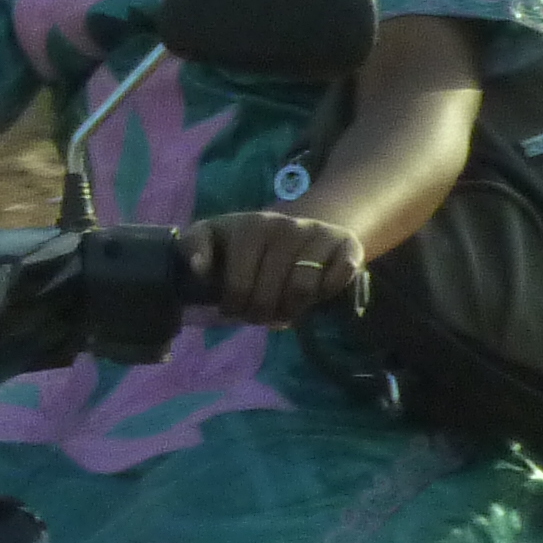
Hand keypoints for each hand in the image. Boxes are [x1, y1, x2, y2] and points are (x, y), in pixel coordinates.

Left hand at [184, 211, 367, 326]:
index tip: (232, 310)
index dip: (234, 304)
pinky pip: (339, 279)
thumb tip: (197, 267)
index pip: (239, 281)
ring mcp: (318, 233)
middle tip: (258, 317)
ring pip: (303, 289)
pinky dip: (326, 294)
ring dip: (291, 310)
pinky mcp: (347, 244)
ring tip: (283, 312)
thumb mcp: (215, 236)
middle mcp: (286, 225)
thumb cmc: (249, 244)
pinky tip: (314, 294)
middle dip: (261, 313)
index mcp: (250, 225)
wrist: (301, 229)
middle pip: (271, 291)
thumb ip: (195, 245)